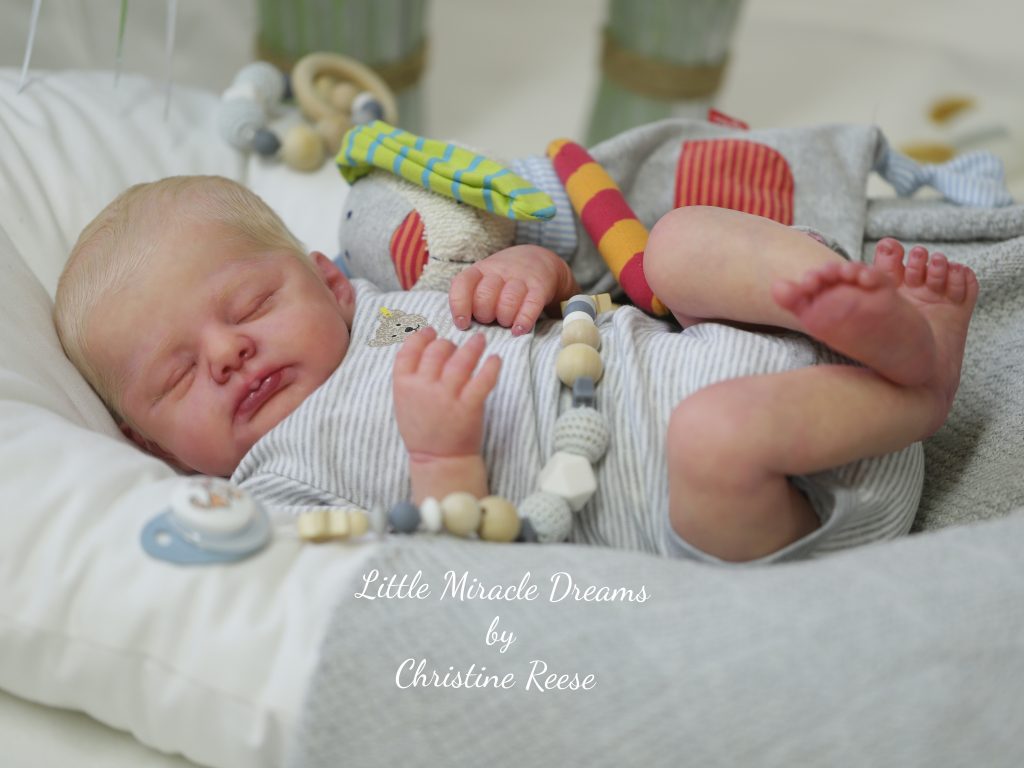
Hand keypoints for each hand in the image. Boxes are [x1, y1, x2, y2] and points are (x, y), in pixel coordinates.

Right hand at [392, 327, 500, 460]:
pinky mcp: (470, 406)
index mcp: (404, 385)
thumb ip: (410, 376)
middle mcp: (424, 388)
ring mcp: (447, 397)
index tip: (430, 332)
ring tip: (479, 340)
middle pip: (437, 350)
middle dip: (447, 343)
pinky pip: (483, 379)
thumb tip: (424, 346)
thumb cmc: (421, 429)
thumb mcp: (404, 402)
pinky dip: (491, 366)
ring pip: (461, 360)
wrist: (438, 460)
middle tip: (455, 346)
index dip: (421, 336)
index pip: (409, 349)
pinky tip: (495, 359)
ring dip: (472, 346)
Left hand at [449, 245, 579, 334]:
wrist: (540, 261)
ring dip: (504, 318)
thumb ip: (471, 297)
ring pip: (508, 300)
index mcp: (480, 270)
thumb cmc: (504, 280)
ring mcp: (521, 278)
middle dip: (484, 314)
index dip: (459, 305)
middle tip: (490, 320)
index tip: (463, 323)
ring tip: (506, 323)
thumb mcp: (484, 279)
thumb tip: (462, 325)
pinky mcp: (539, 288)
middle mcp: (499, 271)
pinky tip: (518, 330)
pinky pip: (531, 305)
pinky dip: (524, 320)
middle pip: (485, 295)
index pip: (463, 283)